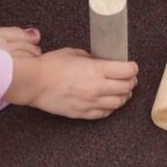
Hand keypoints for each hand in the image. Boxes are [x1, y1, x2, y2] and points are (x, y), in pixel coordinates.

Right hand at [7, 47, 137, 118]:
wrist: (33, 83)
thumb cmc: (49, 66)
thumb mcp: (73, 53)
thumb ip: (90, 58)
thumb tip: (98, 60)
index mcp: (96, 70)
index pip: (127, 71)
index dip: (132, 68)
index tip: (132, 67)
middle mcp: (97, 88)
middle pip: (126, 88)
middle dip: (130, 82)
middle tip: (129, 78)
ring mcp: (90, 102)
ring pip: (118, 103)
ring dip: (123, 96)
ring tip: (121, 91)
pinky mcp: (82, 113)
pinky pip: (104, 113)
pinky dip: (110, 108)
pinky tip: (108, 102)